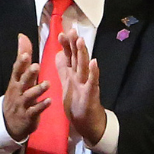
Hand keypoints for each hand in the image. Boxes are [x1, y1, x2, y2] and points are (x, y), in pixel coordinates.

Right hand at [3, 33, 50, 142]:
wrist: (9, 122)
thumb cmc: (17, 95)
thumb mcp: (18, 77)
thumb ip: (23, 58)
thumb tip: (22, 36)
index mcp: (16, 81)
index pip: (17, 70)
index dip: (21, 62)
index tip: (27, 54)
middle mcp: (18, 91)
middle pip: (22, 81)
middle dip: (29, 74)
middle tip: (36, 66)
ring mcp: (23, 104)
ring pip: (30, 96)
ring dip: (38, 90)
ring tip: (47, 84)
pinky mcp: (28, 116)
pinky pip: (35, 111)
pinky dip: (42, 106)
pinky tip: (50, 101)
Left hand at [55, 26, 105, 146]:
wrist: (86, 123)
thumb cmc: (77, 103)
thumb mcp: (67, 83)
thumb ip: (63, 68)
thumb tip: (59, 53)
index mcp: (72, 74)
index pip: (69, 56)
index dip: (66, 45)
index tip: (62, 33)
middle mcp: (80, 76)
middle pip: (76, 58)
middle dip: (74, 44)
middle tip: (72, 30)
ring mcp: (86, 84)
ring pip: (83, 67)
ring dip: (83, 54)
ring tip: (81, 41)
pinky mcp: (91, 94)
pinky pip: (92, 82)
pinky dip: (93, 72)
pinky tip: (94, 62)